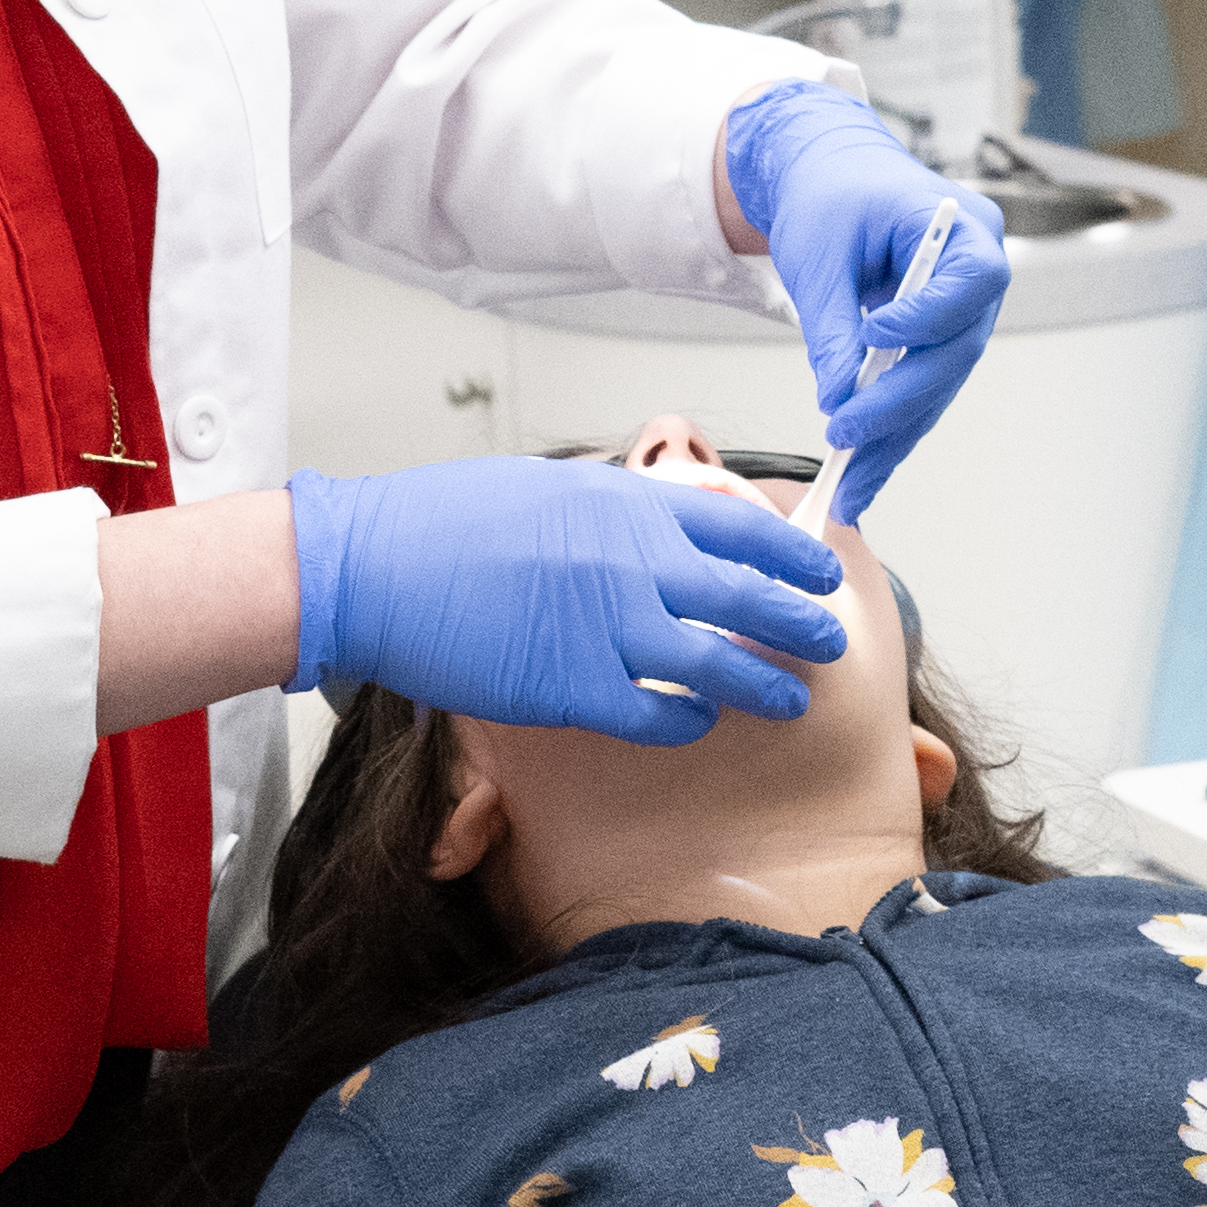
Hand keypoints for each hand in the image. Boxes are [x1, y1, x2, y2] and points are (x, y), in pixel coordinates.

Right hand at [286, 454, 837, 739]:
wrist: (376, 567)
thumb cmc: (444, 522)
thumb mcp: (548, 486)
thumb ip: (615, 508)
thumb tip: (659, 520)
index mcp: (629, 506)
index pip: (743, 528)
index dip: (794, 555)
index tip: (823, 569)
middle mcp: (635, 564)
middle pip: (749, 597)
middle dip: (802, 622)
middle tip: (830, 640)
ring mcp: (610, 628)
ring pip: (719, 663)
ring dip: (764, 685)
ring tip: (792, 701)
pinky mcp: (575, 687)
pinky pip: (657, 712)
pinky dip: (687, 719)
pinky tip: (699, 720)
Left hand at [722, 76, 1010, 519]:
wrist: (826, 174)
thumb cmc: (829, 194)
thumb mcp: (821, 254)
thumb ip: (833, 326)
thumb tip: (837, 395)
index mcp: (965, 227)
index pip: (969, 282)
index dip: (927, 318)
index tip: (873, 338)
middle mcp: (977, 273)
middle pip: (954, 351)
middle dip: (898, 402)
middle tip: (844, 436)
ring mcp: (962, 311)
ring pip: (938, 384)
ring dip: (894, 436)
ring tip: (853, 486)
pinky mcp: (937, 339)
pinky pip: (921, 390)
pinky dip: (890, 430)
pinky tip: (864, 473)